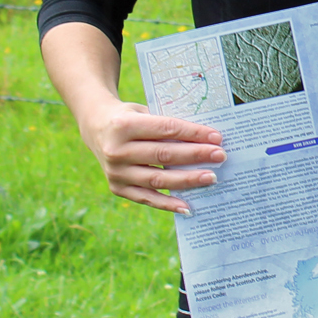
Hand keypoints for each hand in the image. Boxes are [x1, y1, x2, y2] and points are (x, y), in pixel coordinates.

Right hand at [79, 101, 225, 214]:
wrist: (96, 128)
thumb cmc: (130, 118)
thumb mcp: (144, 112)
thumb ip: (167, 125)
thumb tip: (206, 139)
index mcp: (124, 125)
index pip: (166, 129)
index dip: (193, 133)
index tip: (216, 137)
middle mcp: (117, 150)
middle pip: (164, 155)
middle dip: (196, 155)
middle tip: (220, 156)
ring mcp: (115, 172)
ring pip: (158, 179)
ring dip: (187, 180)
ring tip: (211, 177)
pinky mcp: (117, 188)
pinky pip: (146, 198)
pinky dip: (168, 203)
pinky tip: (188, 206)